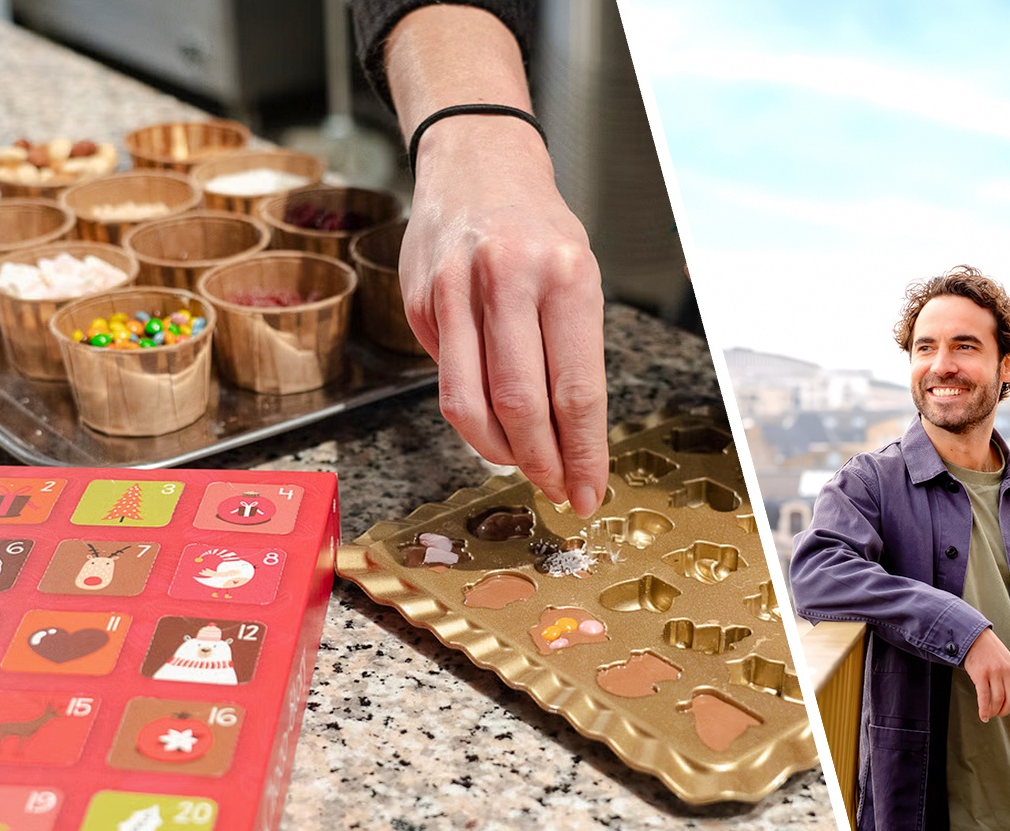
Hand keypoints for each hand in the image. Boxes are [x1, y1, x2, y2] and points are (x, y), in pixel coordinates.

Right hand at [401, 118, 608, 517]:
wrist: (477, 160)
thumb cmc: (538, 227)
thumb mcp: (580, 274)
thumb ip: (575, 353)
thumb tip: (573, 441)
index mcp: (565, 275)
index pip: (576, 390)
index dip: (583, 454)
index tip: (589, 491)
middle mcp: (509, 279)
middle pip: (521, 405)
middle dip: (542, 463)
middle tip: (557, 490)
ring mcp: (456, 290)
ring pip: (470, 404)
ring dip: (499, 452)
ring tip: (523, 465)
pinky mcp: (420, 301)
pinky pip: (446, 378)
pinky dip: (472, 412)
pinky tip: (491, 417)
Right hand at [962, 628, 1009, 722]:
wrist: (974, 637)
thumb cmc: (989, 652)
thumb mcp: (1006, 662)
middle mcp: (1007, 671)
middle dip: (1005, 712)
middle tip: (998, 714)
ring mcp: (994, 672)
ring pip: (998, 700)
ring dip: (993, 711)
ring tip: (989, 714)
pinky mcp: (980, 674)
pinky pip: (984, 697)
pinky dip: (984, 710)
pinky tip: (983, 716)